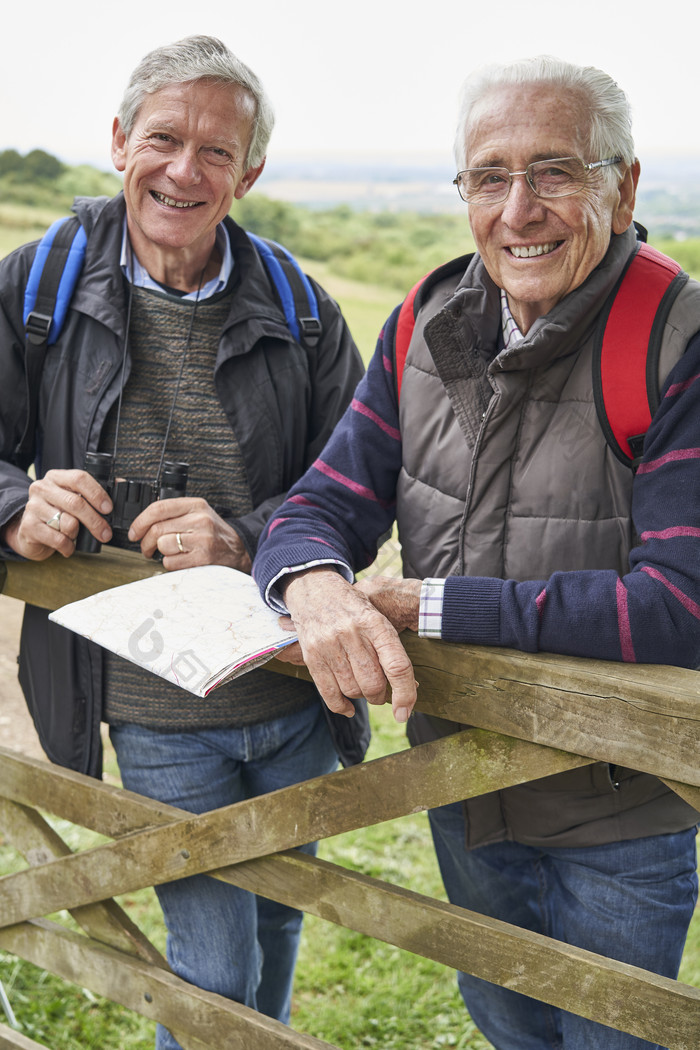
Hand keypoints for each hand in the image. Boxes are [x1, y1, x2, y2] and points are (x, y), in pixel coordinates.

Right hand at [2, 469, 112, 560]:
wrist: (31, 531)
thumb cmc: (57, 513)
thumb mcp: (73, 499)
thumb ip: (93, 492)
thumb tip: (121, 484)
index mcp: (56, 477)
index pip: (79, 478)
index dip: (97, 494)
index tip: (109, 509)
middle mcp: (42, 488)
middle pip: (75, 503)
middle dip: (95, 521)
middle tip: (106, 533)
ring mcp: (33, 506)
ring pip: (67, 522)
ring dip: (77, 534)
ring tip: (76, 536)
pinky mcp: (28, 526)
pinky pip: (57, 539)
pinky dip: (68, 546)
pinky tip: (68, 547)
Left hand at [128, 497, 251, 572]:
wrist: (239, 550)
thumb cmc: (214, 533)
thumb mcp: (198, 514)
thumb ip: (174, 513)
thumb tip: (142, 518)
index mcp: (196, 505)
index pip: (159, 508)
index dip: (140, 521)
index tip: (134, 532)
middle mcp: (200, 520)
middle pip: (157, 529)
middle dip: (146, 542)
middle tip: (146, 548)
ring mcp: (202, 539)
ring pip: (163, 546)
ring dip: (160, 553)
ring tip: (167, 554)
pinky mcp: (202, 558)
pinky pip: (171, 562)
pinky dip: (170, 564)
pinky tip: (180, 561)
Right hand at [281, 567, 416, 723]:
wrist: (315, 590)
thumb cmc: (354, 610)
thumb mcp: (377, 619)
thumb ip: (391, 650)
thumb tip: (411, 688)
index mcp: (376, 623)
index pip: (397, 666)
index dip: (405, 694)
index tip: (404, 713)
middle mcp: (352, 634)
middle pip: (373, 684)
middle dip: (380, 695)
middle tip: (379, 690)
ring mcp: (330, 645)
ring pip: (353, 690)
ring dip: (361, 696)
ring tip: (361, 685)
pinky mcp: (312, 655)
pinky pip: (329, 693)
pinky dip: (341, 706)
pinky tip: (348, 707)